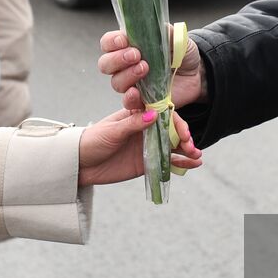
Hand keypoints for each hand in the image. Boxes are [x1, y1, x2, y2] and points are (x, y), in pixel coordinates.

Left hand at [78, 108, 202, 185]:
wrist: (80, 164)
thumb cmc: (93, 140)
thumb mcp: (112, 131)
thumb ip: (132, 124)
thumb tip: (153, 114)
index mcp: (137, 114)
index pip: (162, 113)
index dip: (175, 121)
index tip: (183, 131)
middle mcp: (146, 128)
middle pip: (171, 129)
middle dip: (184, 137)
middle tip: (191, 146)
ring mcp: (148, 145)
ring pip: (173, 145)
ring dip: (187, 150)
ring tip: (197, 156)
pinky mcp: (147, 163)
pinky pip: (167, 162)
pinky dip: (181, 163)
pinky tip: (194, 164)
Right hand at [98, 28, 205, 111]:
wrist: (196, 74)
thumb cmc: (181, 54)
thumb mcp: (177, 38)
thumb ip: (166, 33)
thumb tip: (158, 27)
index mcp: (129, 46)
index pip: (108, 43)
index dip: (111, 42)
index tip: (124, 40)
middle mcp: (126, 65)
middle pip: (105, 64)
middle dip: (117, 59)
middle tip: (136, 55)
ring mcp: (132, 84)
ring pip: (116, 82)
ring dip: (127, 76)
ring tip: (145, 69)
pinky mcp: (141, 101)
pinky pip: (128, 103)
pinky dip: (130, 98)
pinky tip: (138, 93)